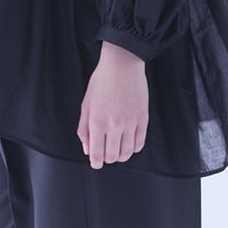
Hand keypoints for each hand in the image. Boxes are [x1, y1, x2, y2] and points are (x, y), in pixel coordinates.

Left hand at [77, 41, 148, 168]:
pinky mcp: (143, 119)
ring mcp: (130, 122)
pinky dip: (134, 148)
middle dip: (107, 158)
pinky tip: (129, 142)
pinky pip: (140, 143)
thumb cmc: (102, 82)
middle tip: (105, 151)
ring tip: (117, 149)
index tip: (96, 163)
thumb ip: (84, 129)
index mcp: (97, 121)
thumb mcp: (86, 104)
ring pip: (127, 153)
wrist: (122, 64)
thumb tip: (87, 150)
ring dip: (121, 155)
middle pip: (112, 156)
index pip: (97, 154)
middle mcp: (114, 125)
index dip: (96, 162)